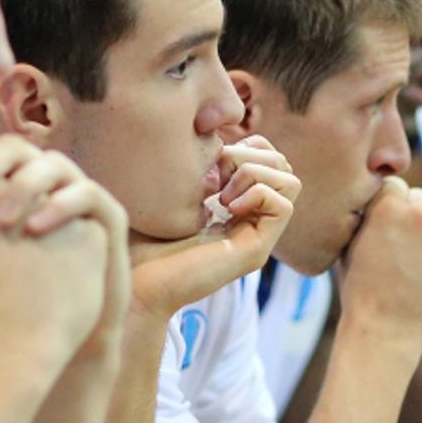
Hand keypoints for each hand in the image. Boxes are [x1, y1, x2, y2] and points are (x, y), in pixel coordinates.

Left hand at [129, 135, 298, 320]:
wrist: (131, 284)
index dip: (244, 145)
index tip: (209, 161)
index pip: (266, 157)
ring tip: (220, 193)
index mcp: (231, 207)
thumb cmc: (135, 242)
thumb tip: (210, 138)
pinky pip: (283, 205)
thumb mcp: (163, 192)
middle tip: (215, 176)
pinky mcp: (257, 251)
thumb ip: (189, 166)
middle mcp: (248, 222)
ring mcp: (255, 237)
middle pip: (282, 165)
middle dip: (250, 155)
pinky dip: (257, 193)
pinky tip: (225, 207)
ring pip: (290, 181)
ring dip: (255, 173)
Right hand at [339, 177, 421, 351]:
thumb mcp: (348, 246)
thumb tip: (370, 203)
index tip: (380, 220)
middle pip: (419, 198)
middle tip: (396, 242)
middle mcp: (420, 214)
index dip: (385, 202)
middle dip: (409, 214)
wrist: (385, 332)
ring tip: (412, 260)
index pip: (393, 184)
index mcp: (388, 207)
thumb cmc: (358, 290)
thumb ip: (363, 218)